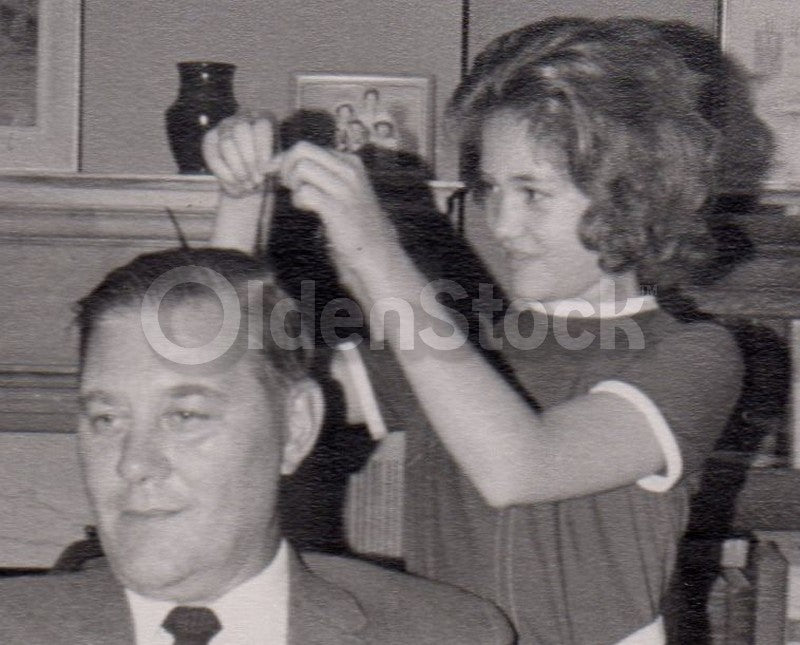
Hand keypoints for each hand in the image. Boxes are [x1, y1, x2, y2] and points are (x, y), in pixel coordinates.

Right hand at [202, 111, 277, 196]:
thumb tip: (269, 166)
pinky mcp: (210, 139)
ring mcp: (224, 127)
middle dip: (248, 159)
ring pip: (226, 143)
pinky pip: (212, 154)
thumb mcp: (277, 163)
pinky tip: (234, 183)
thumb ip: (275, 164)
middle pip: (241, 131)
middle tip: (256, 180)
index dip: (263, 149)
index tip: (265, 170)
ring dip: (237, 168)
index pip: (261, 126)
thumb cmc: (268, 164)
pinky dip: (223, 172)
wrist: (251, 170)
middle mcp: (242, 117)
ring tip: (247, 185)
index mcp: (263, 117)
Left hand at [278, 141, 394, 259]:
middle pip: (302, 150)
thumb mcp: (343, 188)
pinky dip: (299, 201)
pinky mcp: (337, 208)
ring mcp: (344, 188)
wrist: (376, 250)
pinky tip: (308, 210)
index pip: (308, 147)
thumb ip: (321, 173)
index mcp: (350, 162)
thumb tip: (279, 162)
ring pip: (301, 168)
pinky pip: (305, 192)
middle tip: (288, 186)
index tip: (275, 173)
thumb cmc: (353, 221)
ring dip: (294, 186)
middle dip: (286, 166)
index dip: (286, 160)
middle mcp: (349, 170)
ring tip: (302, 201)